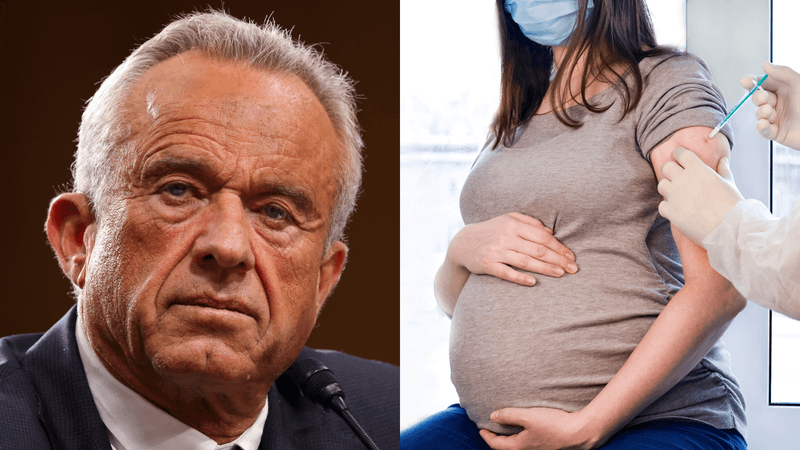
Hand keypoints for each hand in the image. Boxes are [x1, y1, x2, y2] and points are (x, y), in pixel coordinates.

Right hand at [448, 212, 576, 285]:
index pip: (542, 236)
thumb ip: (529, 222)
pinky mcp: (487, 264)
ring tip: (561, 274)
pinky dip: (520, 277)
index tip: (571, 256)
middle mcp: (506, 237)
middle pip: (538, 249)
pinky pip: (506, 272)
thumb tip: (550, 231)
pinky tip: (533, 282)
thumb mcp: (508, 220)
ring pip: (525, 261)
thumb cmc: (491, 231)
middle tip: (573, 268)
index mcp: (514, 225)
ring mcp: (496, 251)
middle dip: (558, 259)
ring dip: (545, 268)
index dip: (559, 247)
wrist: (462, 243)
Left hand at [479, 407, 597, 449]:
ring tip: (507, 429)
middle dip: (497, 440)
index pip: (497, 445)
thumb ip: (509, 416)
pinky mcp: (547, 447)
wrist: (580, 433)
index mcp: (520, 446)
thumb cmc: (554, 425)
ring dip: (510, 439)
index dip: (487, 436)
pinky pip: (528, 444)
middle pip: (507, 448)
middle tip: (491, 430)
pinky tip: (526, 430)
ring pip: (518, 447)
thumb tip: (493, 416)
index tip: (481, 429)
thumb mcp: (529, 417)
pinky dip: (522, 438)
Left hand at [658, 147, 743, 246]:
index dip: (679, 154)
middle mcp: (683, 179)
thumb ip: (723, 170)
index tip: (680, 158)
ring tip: (677, 195)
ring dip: (668, 188)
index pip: (680, 153)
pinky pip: (662, 205)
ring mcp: (674, 195)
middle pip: (666, 167)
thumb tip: (723, 159)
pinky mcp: (670, 211)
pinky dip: (668, 207)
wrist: (728, 228)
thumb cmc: (732, 205)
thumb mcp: (729, 183)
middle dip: (670, 170)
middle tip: (676, 177)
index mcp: (698, 169)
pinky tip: (677, 210)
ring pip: (661, 185)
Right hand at [741, 62, 799, 149]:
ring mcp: (777, 117)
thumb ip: (783, 73)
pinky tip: (764, 124)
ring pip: (759, 113)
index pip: (764, 83)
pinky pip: (763, 129)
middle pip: (759, 98)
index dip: (753, 82)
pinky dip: (761, 127)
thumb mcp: (799, 85)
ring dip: (761, 112)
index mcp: (785, 89)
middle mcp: (780, 102)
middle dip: (758, 98)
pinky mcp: (776, 132)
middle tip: (763, 98)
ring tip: (769, 112)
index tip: (745, 81)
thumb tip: (765, 65)